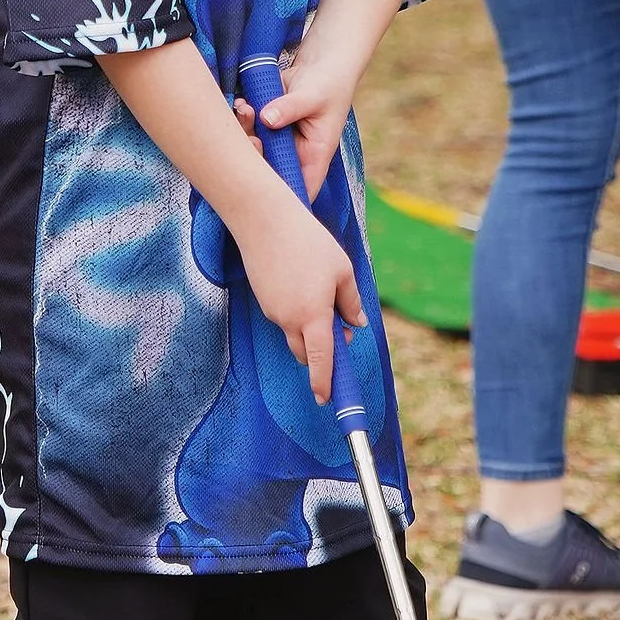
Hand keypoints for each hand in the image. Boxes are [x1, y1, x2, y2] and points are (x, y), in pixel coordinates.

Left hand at [233, 50, 352, 205]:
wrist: (320, 64)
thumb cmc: (327, 84)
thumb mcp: (314, 96)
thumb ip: (291, 107)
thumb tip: (267, 118)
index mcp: (314, 156)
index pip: (301, 190)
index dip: (283, 197)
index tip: (263, 184)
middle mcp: (294, 153)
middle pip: (269, 173)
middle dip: (254, 161)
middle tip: (252, 139)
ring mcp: (277, 140)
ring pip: (254, 151)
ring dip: (244, 134)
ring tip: (246, 110)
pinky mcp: (264, 124)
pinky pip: (248, 130)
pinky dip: (241, 119)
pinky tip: (243, 104)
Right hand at [238, 190, 364, 404]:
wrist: (263, 220)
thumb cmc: (308, 242)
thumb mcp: (342, 270)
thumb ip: (350, 302)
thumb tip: (356, 325)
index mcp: (314, 316)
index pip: (322, 360)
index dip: (325, 382)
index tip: (326, 399)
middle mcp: (289, 320)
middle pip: (307, 353)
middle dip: (322, 353)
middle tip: (341, 330)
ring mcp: (273, 311)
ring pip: (294, 334)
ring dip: (310, 330)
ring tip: (323, 295)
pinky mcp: (263, 300)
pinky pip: (284, 317)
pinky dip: (297, 315)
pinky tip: (302, 284)